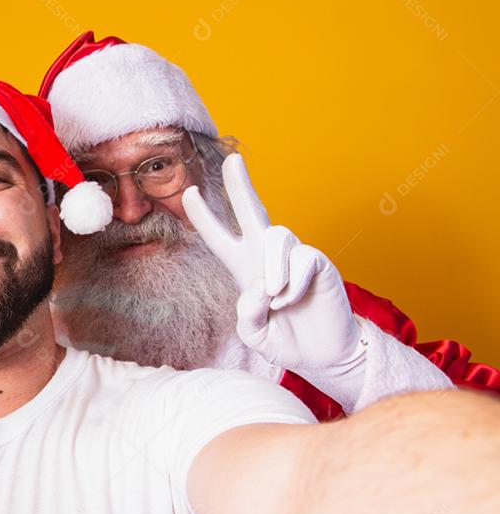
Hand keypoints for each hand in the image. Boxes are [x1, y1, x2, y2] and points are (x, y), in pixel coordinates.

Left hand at [181, 154, 362, 372]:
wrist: (325, 354)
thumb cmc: (287, 340)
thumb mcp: (256, 336)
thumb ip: (247, 318)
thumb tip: (258, 290)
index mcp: (244, 269)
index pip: (220, 238)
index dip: (204, 217)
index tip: (189, 192)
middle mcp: (266, 257)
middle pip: (252, 212)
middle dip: (240, 186)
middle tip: (232, 159)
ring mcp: (293, 257)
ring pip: (277, 236)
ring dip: (272, 267)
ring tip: (275, 296)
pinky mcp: (318, 263)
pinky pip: (303, 259)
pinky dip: (293, 282)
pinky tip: (294, 300)